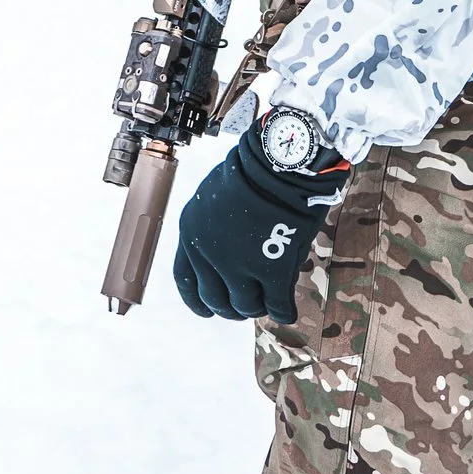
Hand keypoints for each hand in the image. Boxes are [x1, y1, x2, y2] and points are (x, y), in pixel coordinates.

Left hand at [172, 125, 342, 323]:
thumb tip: (224, 261)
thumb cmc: (253, 171)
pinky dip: (282, 311)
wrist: (281, 161)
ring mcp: (240, 264)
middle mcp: (209, 253)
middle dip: (231, 307)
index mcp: (192, 233)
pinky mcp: (272, 270)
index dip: (197, 299)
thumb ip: (213, 231)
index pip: (186, 280)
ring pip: (246, 305)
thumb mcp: (214, 198)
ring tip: (268, 302)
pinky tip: (286, 309)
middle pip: (215, 299)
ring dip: (257, 308)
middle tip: (246, 305)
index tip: (207, 307)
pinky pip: (277, 305)